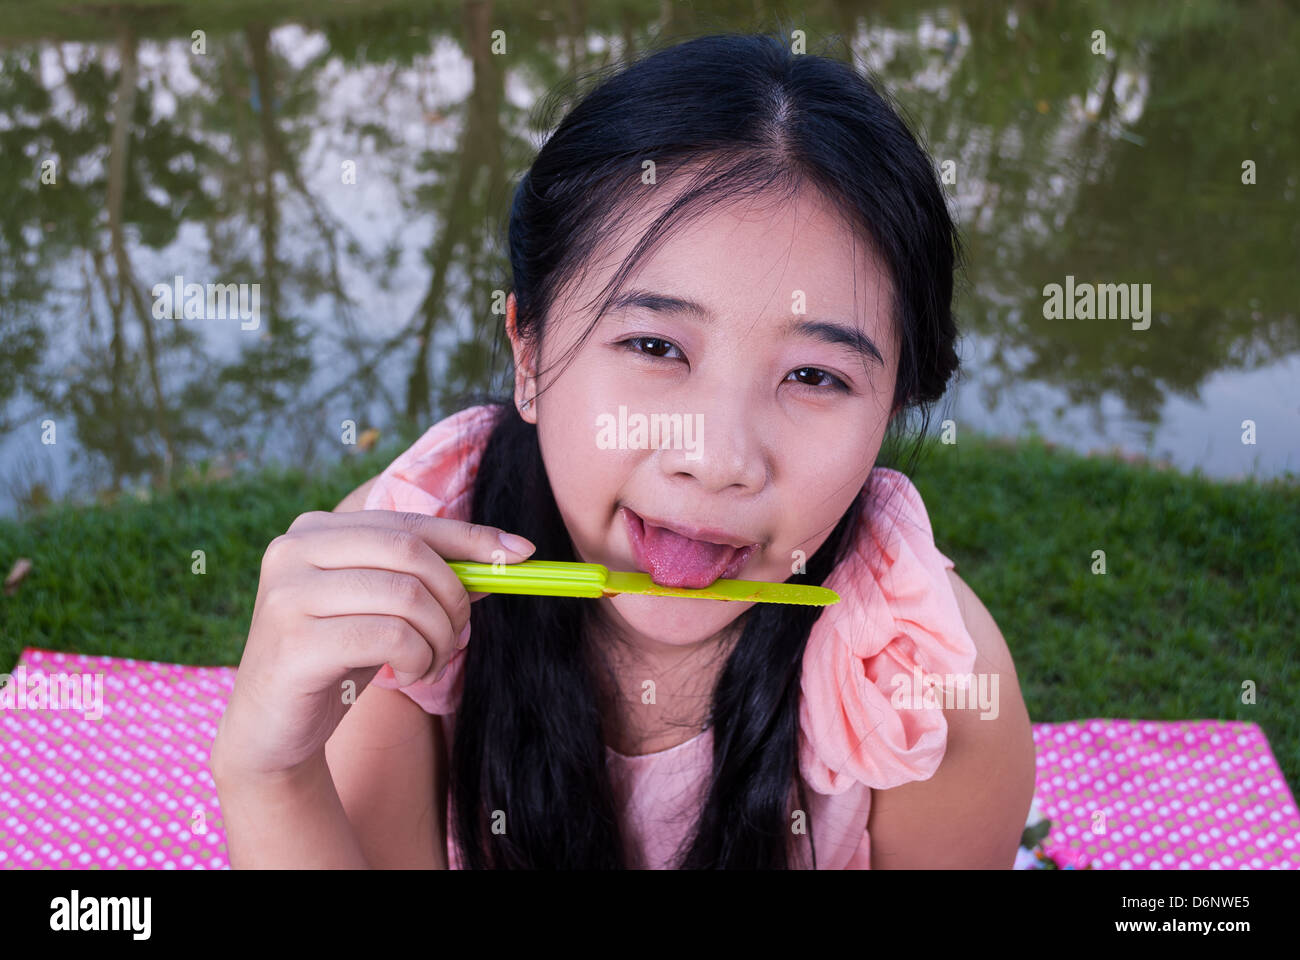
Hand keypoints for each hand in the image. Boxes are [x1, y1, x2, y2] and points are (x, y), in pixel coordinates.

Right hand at [211, 510, 534, 778]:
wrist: (272, 729)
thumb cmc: (337, 659)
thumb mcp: (385, 610)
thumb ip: (432, 578)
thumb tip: (509, 553)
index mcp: (316, 529)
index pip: (412, 522)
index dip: (472, 537)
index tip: (522, 554)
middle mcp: (293, 549)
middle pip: (412, 553)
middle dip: (454, 598)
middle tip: (456, 636)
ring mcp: (287, 593)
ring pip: (406, 596)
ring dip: (438, 637)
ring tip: (428, 663)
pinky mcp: (294, 641)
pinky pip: (390, 637)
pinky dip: (417, 660)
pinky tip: (408, 676)